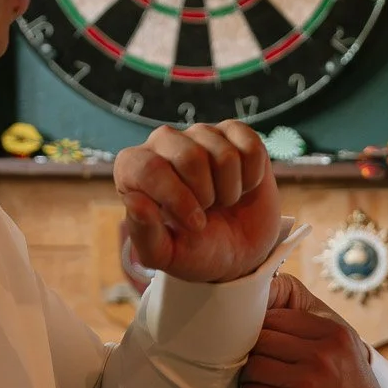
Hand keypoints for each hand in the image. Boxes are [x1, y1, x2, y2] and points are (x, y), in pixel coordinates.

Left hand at [113, 122, 281, 283]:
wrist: (239, 251)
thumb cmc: (196, 249)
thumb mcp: (167, 254)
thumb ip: (145, 233)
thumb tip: (134, 200)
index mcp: (134, 169)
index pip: (148, 168)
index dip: (177, 199)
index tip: (196, 225)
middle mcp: (164, 143)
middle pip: (190, 157)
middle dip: (207, 195)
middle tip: (208, 211)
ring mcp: (200, 135)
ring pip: (225, 155)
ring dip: (231, 189)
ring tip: (223, 200)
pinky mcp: (234, 133)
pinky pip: (251, 146)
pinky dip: (253, 175)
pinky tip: (242, 185)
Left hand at [241, 275, 384, 387]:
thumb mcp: (349, 356)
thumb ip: (317, 338)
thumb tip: (270, 323)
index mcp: (336, 336)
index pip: (281, 317)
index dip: (267, 329)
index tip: (266, 342)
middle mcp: (322, 354)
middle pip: (264, 338)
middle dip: (256, 351)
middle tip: (260, 362)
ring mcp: (304, 380)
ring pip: (254, 364)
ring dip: (252, 375)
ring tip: (263, 383)